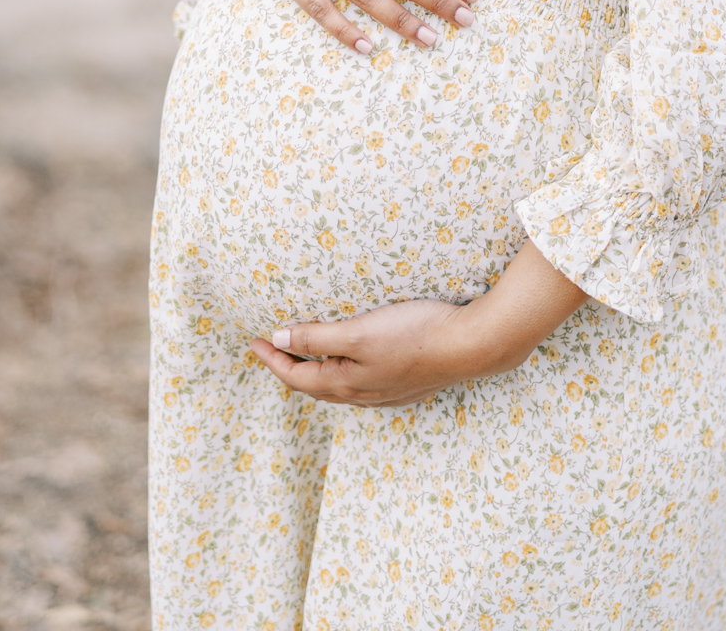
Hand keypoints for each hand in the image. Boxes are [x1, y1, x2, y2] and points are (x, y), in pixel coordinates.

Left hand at [248, 241, 587, 405]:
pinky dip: (342, 375)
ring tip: (303, 357)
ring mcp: (386, 393)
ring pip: (338, 389)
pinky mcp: (404, 384)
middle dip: (289, 369)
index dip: (273, 359)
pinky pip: (360, 386)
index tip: (254, 341)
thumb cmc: (414, 334)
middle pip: (314, 386)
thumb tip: (279, 337)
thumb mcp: (359, 331)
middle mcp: (363, 394)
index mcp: (347, 382)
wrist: (470, 346)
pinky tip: (350, 367)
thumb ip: (317, 336)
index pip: (297, 375)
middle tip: (271, 350)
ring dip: (315, 373)